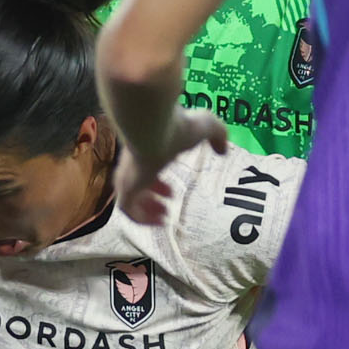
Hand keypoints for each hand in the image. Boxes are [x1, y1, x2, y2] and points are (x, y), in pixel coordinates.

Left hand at [113, 107, 226, 224]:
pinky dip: (141, 219)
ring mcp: (126, 177)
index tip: (171, 193)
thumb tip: (223, 150)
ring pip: (130, 200)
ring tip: (163, 219)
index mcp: (146, 151)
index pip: (145, 172)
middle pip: (136, 187)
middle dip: (151, 200)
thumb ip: (217, 135)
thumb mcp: (205, 127)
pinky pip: (127, 211)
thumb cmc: (177, 126)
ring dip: (146, 212)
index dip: (157, 185)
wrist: (154, 128)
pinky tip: (159, 223)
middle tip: (166, 208)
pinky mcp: (125, 189)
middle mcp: (132, 165)